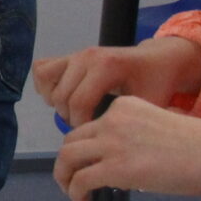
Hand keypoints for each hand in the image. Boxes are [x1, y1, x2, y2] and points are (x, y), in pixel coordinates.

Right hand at [32, 38, 200, 126]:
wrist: (157, 59)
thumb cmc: (156, 83)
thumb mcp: (150, 104)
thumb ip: (128, 122)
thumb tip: (107, 145)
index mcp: (106, 66)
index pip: (79, 101)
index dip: (81, 124)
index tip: (94, 132)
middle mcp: (87, 57)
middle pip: (61, 95)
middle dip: (69, 117)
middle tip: (86, 126)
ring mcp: (76, 54)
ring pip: (47, 80)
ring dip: (55, 101)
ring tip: (73, 110)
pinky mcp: (69, 56)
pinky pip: (42, 69)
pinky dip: (46, 86)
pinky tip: (62, 97)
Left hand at [53, 97, 200, 200]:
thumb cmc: (200, 144)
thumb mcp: (161, 125)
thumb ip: (138, 136)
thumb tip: (127, 161)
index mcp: (125, 107)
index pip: (92, 125)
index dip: (87, 147)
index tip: (92, 162)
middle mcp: (112, 120)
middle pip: (72, 139)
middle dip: (68, 161)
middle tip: (72, 178)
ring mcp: (112, 143)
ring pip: (67, 158)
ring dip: (64, 177)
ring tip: (72, 192)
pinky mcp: (115, 168)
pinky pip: (80, 180)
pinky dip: (74, 192)